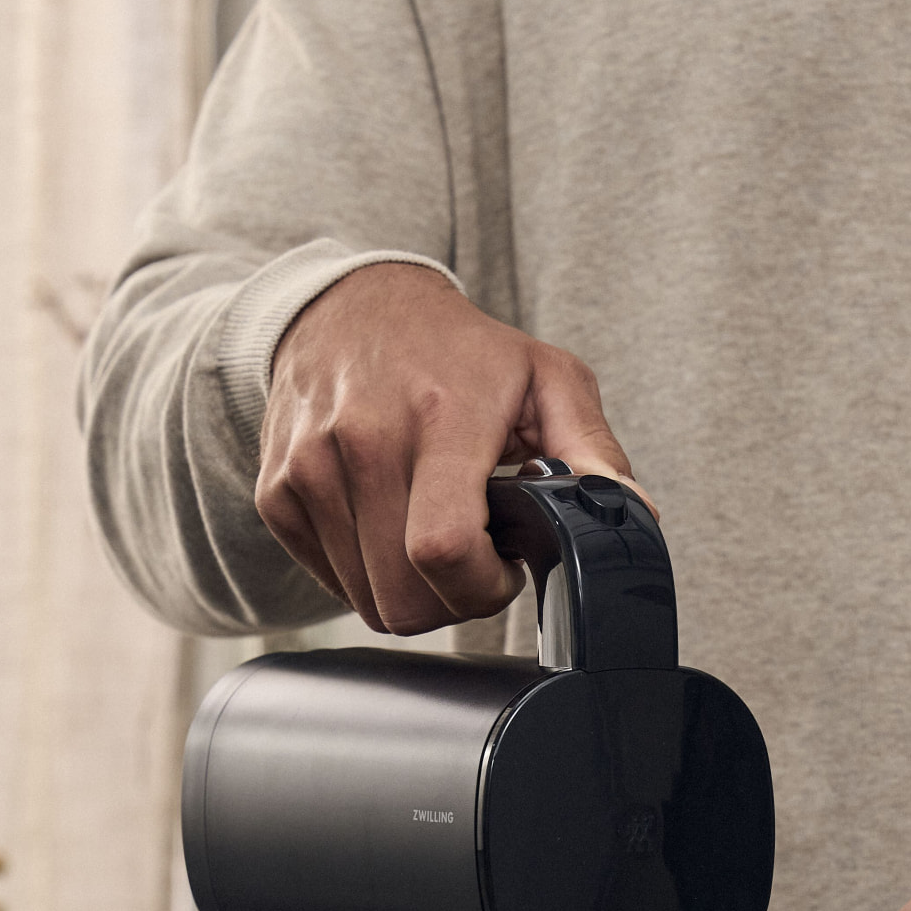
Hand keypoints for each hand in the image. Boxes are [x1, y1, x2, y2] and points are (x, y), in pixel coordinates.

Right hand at [256, 264, 637, 633]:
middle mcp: (364, 440)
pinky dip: (366, 573)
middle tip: (473, 556)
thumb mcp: (544, 377)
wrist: (349, 308)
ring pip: (368, 602)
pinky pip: (331, 582)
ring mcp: (311, 468)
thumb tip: (633, 513)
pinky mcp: (277, 491)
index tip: (502, 567)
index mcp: (441, 417)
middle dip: (452, 600)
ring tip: (432, 532)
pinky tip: (390, 524)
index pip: (444, 551)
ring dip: (411, 589)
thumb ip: (590, 449)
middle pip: (405, 597)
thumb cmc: (459, 352)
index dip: (480, 588)